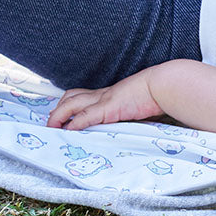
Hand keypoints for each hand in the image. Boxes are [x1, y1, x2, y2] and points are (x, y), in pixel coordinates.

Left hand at [47, 69, 164, 129]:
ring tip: (52, 127)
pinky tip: (68, 130)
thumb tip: (131, 120)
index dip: (68, 104)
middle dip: (57, 109)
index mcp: (109, 94)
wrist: (163, 85)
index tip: (62, 114)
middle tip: (51, 121)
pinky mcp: (109, 108)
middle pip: (71, 96)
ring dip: (57, 116)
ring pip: (71, 104)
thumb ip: (131, 111)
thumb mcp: (139, 103)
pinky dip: (74, 123)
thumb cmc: (156, 93)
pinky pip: (86, 116)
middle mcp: (103, 95)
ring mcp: (104, 100)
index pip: (82, 95)